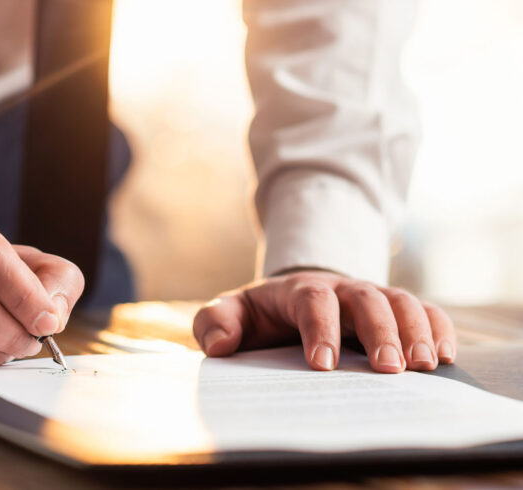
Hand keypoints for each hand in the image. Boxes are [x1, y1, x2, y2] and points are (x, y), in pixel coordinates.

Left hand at [193, 270, 455, 372]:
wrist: (290, 298)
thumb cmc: (260, 315)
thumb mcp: (231, 313)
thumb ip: (215, 323)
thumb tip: (221, 344)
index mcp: (297, 290)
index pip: (312, 301)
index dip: (320, 329)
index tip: (322, 366)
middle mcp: (339, 288)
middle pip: (365, 298)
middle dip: (379, 331)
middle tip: (388, 369)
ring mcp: (369, 296)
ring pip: (400, 301)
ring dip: (415, 330)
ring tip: (424, 366)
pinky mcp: (392, 309)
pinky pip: (423, 309)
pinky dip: (438, 328)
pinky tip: (444, 355)